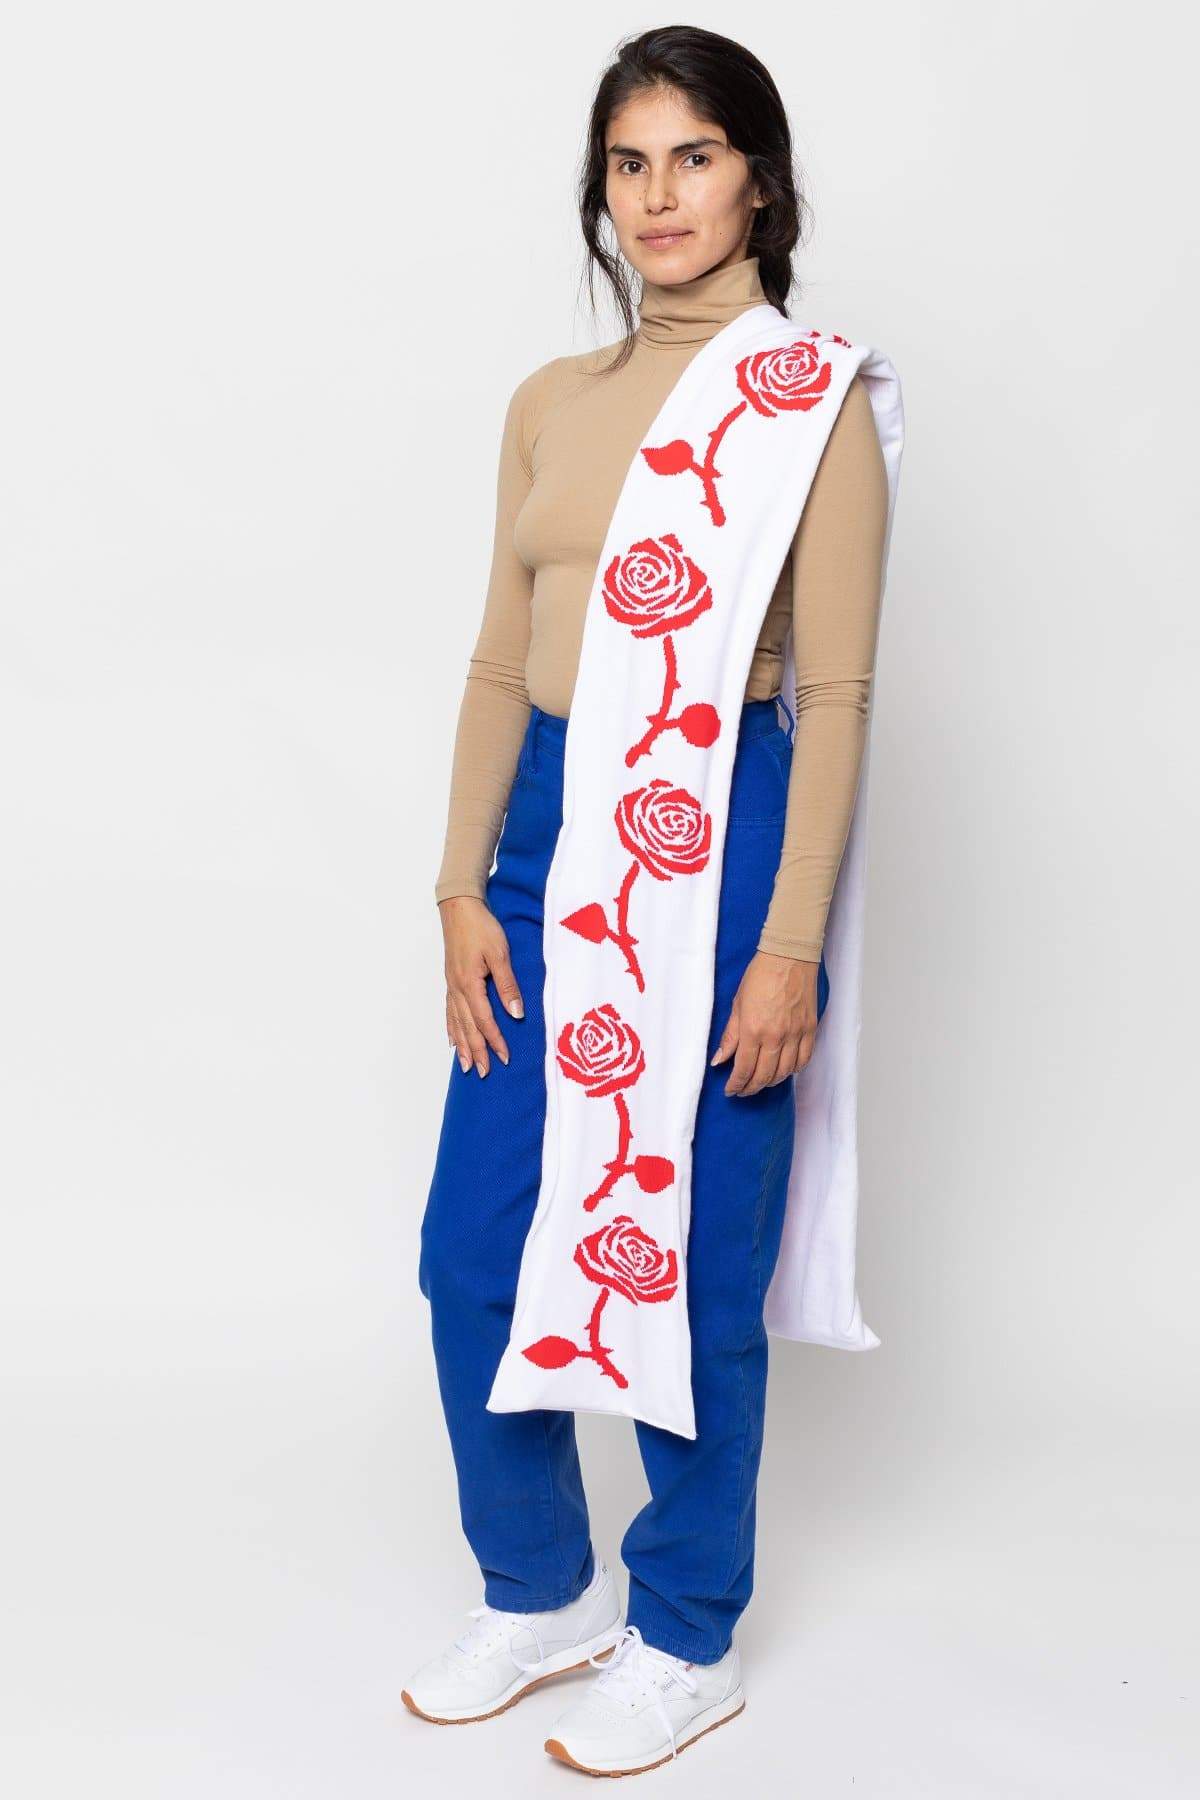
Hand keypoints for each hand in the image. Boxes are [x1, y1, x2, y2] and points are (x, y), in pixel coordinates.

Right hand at [438, 896, 524, 1076]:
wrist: (459, 907)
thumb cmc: (481, 927)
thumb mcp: (500, 954)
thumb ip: (507, 985)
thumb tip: (516, 1013)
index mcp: (470, 984)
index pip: (484, 1020)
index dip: (495, 1041)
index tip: (505, 1058)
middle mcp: (457, 989)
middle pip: (467, 1027)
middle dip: (477, 1051)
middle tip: (485, 1073)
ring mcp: (451, 985)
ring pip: (456, 1023)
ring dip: (462, 1046)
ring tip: (467, 1066)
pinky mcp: (450, 980)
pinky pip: (449, 1011)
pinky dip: (451, 1028)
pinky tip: (452, 1040)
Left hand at [709, 951, 821, 1096]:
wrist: (789, 957)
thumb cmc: (760, 975)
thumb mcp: (737, 1004)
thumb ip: (729, 1036)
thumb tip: (719, 1060)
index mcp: (753, 1029)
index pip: (744, 1069)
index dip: (736, 1084)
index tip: (731, 1090)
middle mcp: (775, 1036)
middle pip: (764, 1076)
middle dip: (751, 1088)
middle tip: (744, 1090)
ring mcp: (795, 1034)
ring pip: (785, 1072)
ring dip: (771, 1081)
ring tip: (761, 1081)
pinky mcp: (810, 1029)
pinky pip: (804, 1060)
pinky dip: (794, 1070)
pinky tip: (784, 1070)